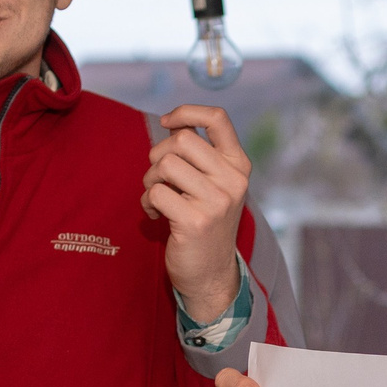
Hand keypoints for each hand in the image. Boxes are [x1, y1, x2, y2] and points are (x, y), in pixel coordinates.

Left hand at [140, 104, 249, 322]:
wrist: (211, 274)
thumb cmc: (204, 222)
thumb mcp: (213, 184)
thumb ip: (200, 155)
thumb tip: (174, 122)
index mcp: (238, 165)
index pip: (217, 118)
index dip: (186, 111)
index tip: (167, 121)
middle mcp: (233, 181)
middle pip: (182, 139)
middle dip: (159, 154)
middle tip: (159, 178)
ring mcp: (216, 202)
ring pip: (165, 164)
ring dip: (150, 179)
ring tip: (157, 198)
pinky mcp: (195, 221)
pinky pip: (155, 193)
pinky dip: (147, 203)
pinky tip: (156, 216)